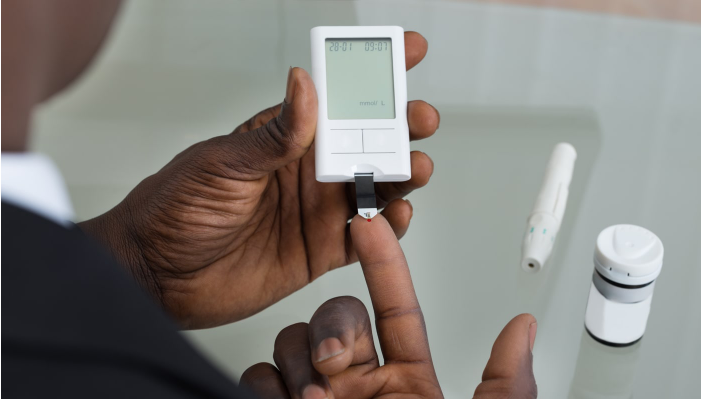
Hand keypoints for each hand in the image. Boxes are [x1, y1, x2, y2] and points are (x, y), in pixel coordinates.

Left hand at [79, 32, 438, 328]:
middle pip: (369, 141)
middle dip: (402, 125)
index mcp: (285, 138)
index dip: (374, 73)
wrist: (159, 276)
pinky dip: (388, 226)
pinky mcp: (320, 249)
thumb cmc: (177, 209)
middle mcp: (307, 170)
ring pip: (376, 186)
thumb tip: (305, 84)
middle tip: (419, 118)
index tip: (409, 51)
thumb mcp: (223, 162)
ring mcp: (316, 209)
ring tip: (416, 168)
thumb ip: (274, 133)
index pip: (337, 98)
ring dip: (403, 175)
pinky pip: (366, 236)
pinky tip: (398, 214)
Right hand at [240, 216, 537, 398]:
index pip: (393, 305)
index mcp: (406, 382)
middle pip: (332, 318)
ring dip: (298, 360)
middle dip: (332, 328)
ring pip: (291, 343)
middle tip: (339, 365)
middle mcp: (356, 388)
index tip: (370, 225)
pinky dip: (265, 385)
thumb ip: (504, 384)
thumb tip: (523, 326)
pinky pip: (257, 379)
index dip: (382, 262)